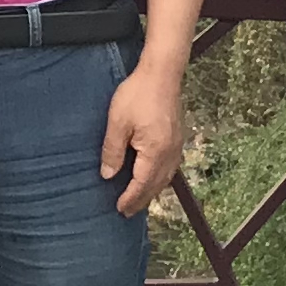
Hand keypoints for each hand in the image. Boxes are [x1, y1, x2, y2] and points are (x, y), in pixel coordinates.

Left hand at [100, 59, 185, 217]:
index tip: (119, 209)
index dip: (130, 198)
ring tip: (139, 199)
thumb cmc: (137, 95)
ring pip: (166, 177)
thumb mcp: (117, 123)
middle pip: (156, 185)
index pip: (141, 184)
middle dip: (142, 200)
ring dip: (152, 190)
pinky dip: (160, 178)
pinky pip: (170, 167)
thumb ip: (113, 151)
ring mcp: (177, 145)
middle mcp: (171, 153)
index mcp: (155, 152)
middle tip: (127, 212)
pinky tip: (152, 177)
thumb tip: (108, 175)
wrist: (162, 74)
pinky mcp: (177, 137)